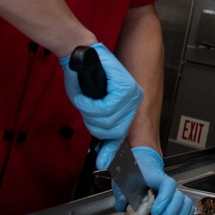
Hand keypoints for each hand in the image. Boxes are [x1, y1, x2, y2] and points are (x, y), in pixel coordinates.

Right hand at [59, 43, 142, 168]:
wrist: (80, 53)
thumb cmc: (83, 76)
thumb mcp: (92, 106)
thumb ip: (100, 125)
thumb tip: (105, 153)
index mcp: (129, 105)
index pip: (122, 136)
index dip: (112, 151)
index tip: (104, 162)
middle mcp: (134, 100)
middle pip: (113, 132)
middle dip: (94, 125)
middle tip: (85, 110)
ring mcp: (132, 94)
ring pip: (108, 122)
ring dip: (89, 114)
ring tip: (85, 99)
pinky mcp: (126, 87)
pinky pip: (105, 110)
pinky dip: (89, 105)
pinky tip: (86, 96)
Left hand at [114, 147, 192, 214]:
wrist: (142, 165)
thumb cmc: (134, 173)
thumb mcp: (125, 180)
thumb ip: (122, 194)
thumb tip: (122, 207)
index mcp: (156, 177)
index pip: (167, 185)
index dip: (164, 199)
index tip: (154, 212)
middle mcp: (168, 186)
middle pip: (178, 197)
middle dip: (169, 214)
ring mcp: (174, 193)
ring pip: (185, 203)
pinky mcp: (176, 201)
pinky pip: (187, 208)